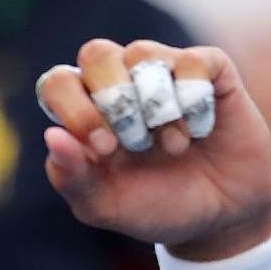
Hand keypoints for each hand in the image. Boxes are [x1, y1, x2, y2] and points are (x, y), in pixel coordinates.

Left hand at [36, 40, 270, 260]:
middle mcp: (121, 84)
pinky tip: (199, 130)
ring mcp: (164, 72)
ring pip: (142, 53)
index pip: (59, 83)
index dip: (75, 109)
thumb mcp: (105, 206)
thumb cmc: (154, 206)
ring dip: (156, 106)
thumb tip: (51, 136)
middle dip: (113, 98)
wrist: (220, 216)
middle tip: (134, 142)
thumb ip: (71, 177)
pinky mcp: (210, 71)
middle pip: (95, 53)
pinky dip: (195, 101)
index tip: (104, 147)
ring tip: (173, 147)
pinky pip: (194, 60)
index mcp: (86, 113)